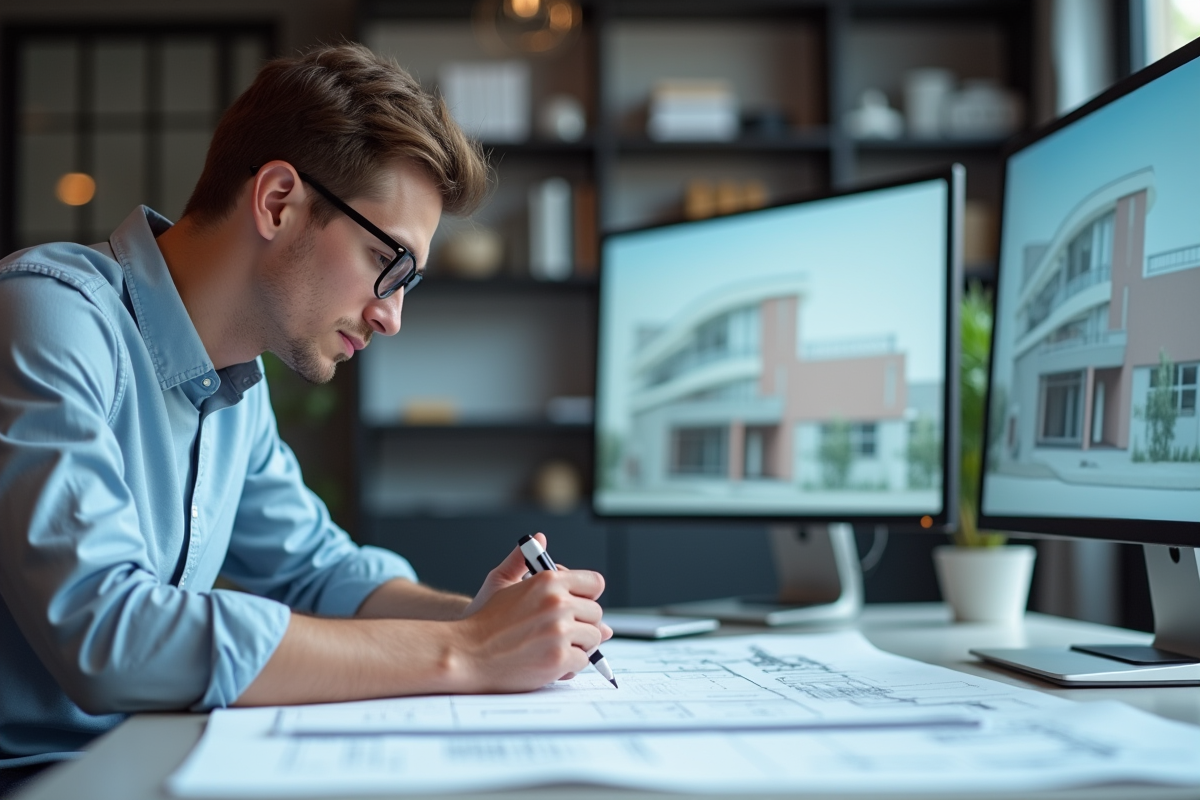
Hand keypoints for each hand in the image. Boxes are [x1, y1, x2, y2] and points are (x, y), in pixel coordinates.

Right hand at [452, 542, 611, 691]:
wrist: (466, 652)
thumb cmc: (484, 619)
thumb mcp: (500, 579)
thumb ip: (523, 558)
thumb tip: (541, 537)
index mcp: (548, 581)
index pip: (595, 583)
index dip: (587, 596)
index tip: (579, 605)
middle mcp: (557, 603)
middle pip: (596, 613)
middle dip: (582, 623)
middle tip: (561, 630)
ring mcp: (560, 631)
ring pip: (594, 638)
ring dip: (579, 645)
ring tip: (555, 646)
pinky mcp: (559, 658)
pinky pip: (583, 660)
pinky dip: (571, 665)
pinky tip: (552, 661)